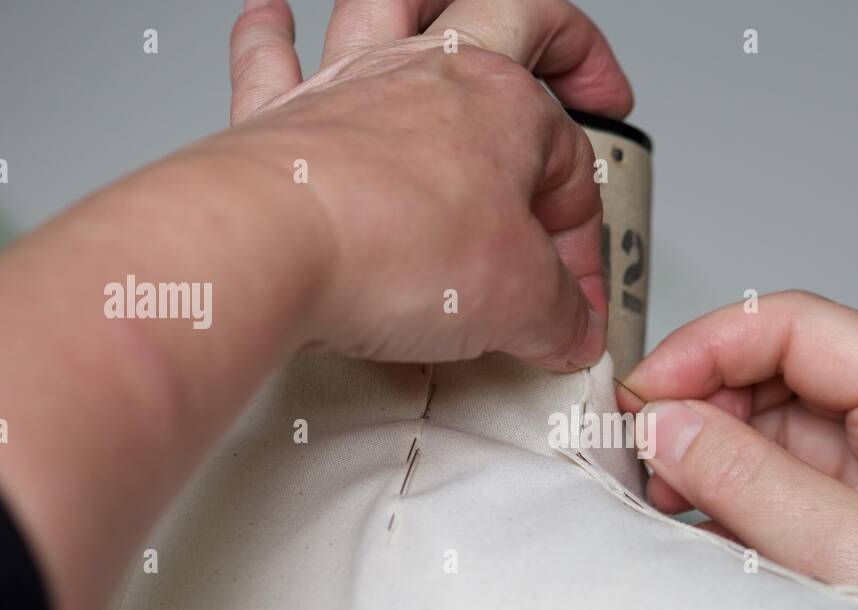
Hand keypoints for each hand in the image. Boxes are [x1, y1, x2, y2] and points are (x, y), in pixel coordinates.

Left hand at [221, 0, 633, 368]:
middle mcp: (429, 76)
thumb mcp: (519, 302)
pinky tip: (276, 19)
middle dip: (567, 41)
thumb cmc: (389, 245)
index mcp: (506, 105)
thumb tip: (571, 329)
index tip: (571, 300)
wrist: (267, 244)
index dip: (582, 239)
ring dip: (428, 1)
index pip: (572, 167)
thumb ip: (559, 316)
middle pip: (518, 16)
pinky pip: (269, 51)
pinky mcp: (278, 117)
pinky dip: (271, 31)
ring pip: (394, 2)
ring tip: (450, 12)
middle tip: (590, 80)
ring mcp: (351, 87)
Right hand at [618, 291, 857, 609]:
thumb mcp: (846, 554)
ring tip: (661, 492)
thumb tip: (664, 423)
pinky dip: (728, 494)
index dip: (713, 345)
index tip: (648, 388)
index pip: (802, 328)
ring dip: (709, 451)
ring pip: (771, 426)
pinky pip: (778, 480)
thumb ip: (747, 480)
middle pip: (781, 371)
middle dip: (706, 404)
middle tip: (642, 447)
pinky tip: (691, 520)